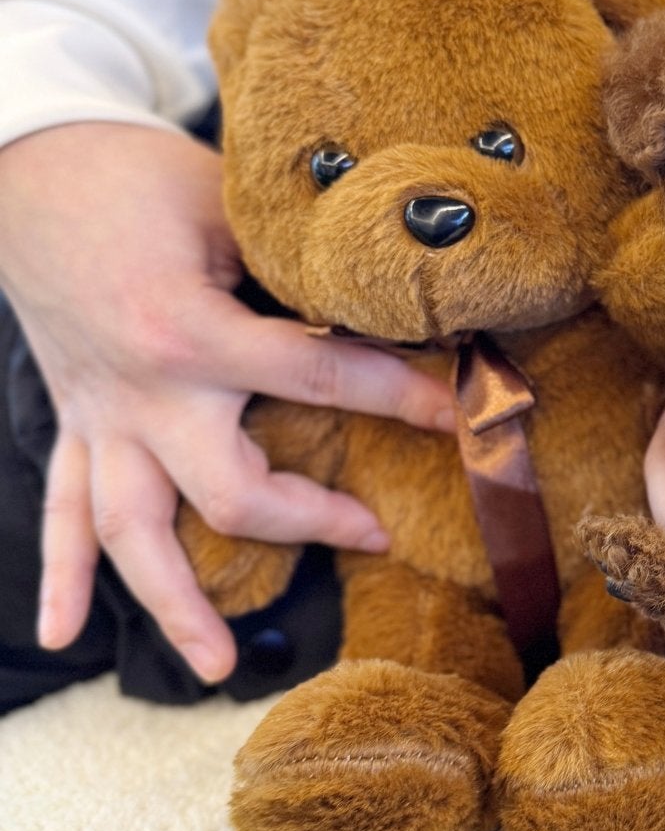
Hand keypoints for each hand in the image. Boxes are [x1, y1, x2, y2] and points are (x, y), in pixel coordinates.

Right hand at [0, 123, 456, 682]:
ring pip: (130, 535)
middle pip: (230, 494)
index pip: (316, 378)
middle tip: (376, 531)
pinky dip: (59, 575)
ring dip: (173, 605)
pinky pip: (60, 511)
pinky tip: (59, 632)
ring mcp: (101, 417)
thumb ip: (297, 267)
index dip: (396, 396)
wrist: (30, 164)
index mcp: (192, 332)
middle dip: (309, 520)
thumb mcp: (230, 206)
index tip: (456, 414)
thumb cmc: (140, 176)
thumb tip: (387, 301)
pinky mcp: (74, 421)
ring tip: (217, 666)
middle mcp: (143, 393)